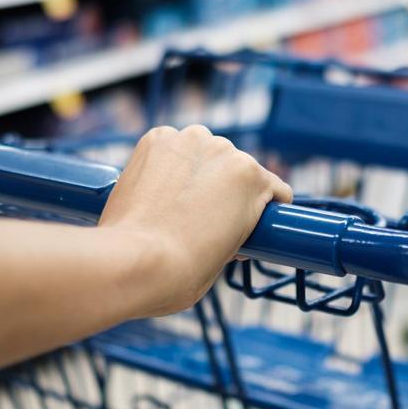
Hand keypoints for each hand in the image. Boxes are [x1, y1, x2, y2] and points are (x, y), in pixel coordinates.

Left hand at [99, 125, 292, 314]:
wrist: (135, 262)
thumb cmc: (184, 269)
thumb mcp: (230, 251)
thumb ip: (236, 227)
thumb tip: (225, 225)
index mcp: (251, 177)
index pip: (272, 187)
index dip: (261, 208)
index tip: (245, 220)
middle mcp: (223, 148)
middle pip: (233, 167)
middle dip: (224, 188)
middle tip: (203, 218)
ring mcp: (187, 140)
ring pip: (201, 152)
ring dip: (195, 170)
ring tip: (175, 203)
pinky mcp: (155, 139)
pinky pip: (170, 147)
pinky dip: (166, 163)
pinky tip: (156, 189)